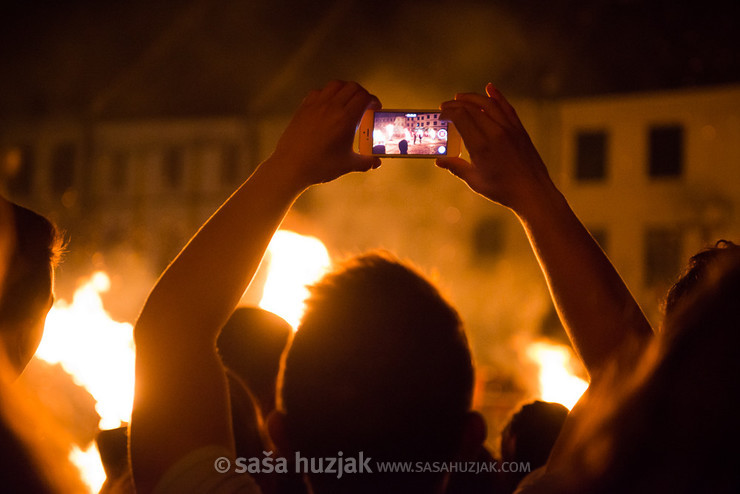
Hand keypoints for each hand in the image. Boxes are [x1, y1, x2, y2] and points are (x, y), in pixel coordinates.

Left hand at [266, 80, 381, 189]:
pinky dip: (328, 93)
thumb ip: (365, 162)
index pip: (364, 98)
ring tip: (347, 101)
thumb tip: (376, 163)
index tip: (375, 108)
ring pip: (335, 85)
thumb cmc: (320, 166)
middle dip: (362, 93)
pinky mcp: (304, 107)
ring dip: (345, 89)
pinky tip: (328, 105)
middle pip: (352, 87)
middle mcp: (331, 107)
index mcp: (345, 118)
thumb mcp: (348, 165)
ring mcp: (316, 105)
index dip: (373, 101)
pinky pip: (319, 91)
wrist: (291, 166)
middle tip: (364, 105)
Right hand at [436, 83, 552, 211]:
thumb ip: (456, 167)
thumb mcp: (474, 180)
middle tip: (446, 106)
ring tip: (460, 97)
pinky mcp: (519, 130)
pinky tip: (490, 88)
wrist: (532, 192)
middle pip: (472, 108)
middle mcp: (495, 133)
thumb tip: (439, 161)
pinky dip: (497, 96)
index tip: (441, 114)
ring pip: (489, 103)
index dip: (449, 112)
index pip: (461, 117)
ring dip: (473, 97)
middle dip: (456, 104)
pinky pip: (507, 108)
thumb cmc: (501, 189)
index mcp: (481, 146)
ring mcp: (509, 129)